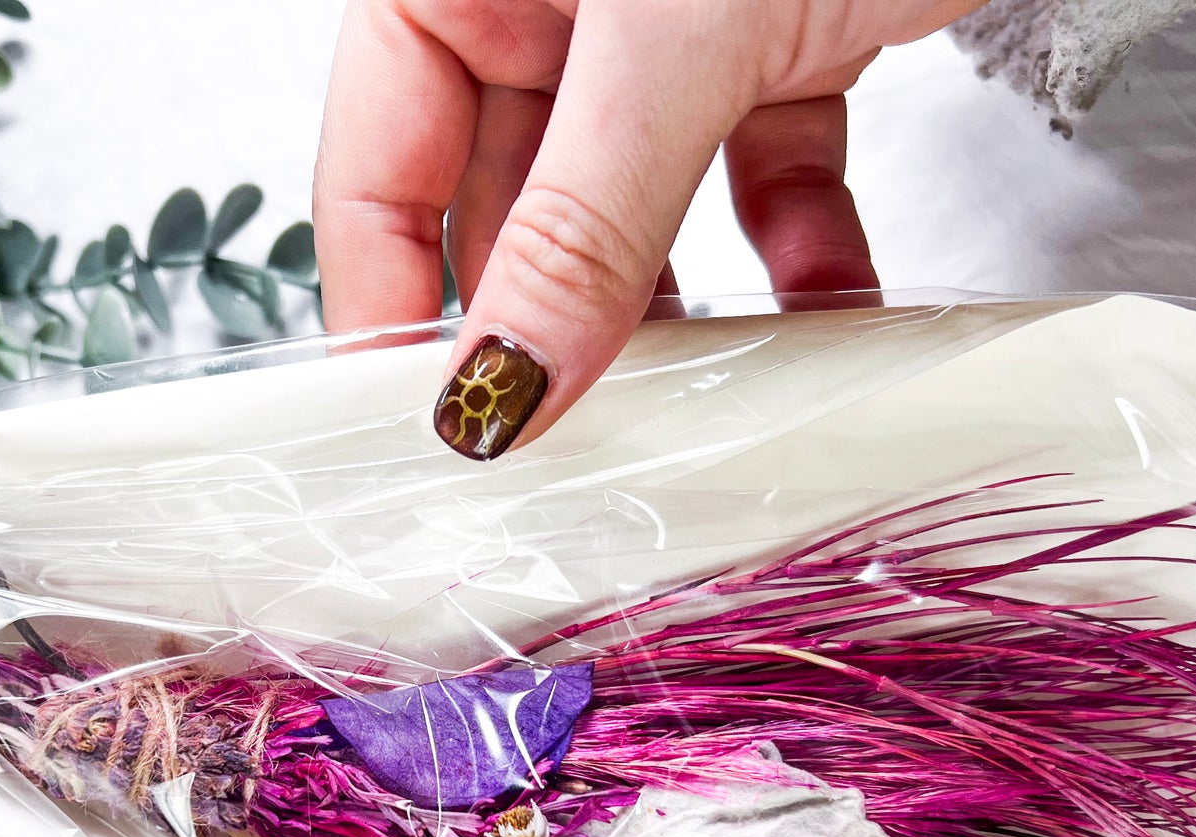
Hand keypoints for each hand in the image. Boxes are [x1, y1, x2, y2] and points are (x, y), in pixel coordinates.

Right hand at [313, 0, 980, 458]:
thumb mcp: (674, 33)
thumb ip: (586, 218)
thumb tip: (507, 378)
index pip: (373, 166)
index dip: (392, 305)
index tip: (435, 425)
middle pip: (503, 206)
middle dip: (545, 322)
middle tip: (566, 436)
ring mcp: (662, 25)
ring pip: (633, 211)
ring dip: (675, 308)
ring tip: (696, 391)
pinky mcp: (779, 36)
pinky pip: (761, 174)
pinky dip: (795, 250)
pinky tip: (823, 306)